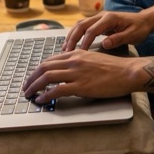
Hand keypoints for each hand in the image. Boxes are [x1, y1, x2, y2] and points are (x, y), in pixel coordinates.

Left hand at [21, 49, 145, 102]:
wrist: (127, 72)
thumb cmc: (113, 68)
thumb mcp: (92, 59)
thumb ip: (78, 62)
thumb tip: (66, 71)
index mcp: (76, 53)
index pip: (50, 60)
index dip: (38, 69)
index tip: (33, 77)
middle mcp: (73, 60)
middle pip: (44, 67)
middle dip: (31, 77)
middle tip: (26, 86)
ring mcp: (76, 73)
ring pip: (47, 77)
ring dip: (34, 86)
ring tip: (29, 94)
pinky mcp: (80, 86)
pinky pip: (56, 90)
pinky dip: (45, 95)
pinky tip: (41, 100)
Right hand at [63, 10, 153, 52]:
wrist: (144, 21)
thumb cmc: (140, 28)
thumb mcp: (133, 35)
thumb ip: (119, 39)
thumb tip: (105, 44)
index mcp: (109, 18)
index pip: (92, 30)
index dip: (85, 42)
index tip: (80, 54)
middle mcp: (102, 16)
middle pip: (81, 25)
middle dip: (72, 39)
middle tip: (66, 52)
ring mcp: (99, 18)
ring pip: (79, 25)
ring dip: (71, 36)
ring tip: (64, 49)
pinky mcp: (98, 22)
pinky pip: (83, 27)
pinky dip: (75, 35)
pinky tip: (70, 45)